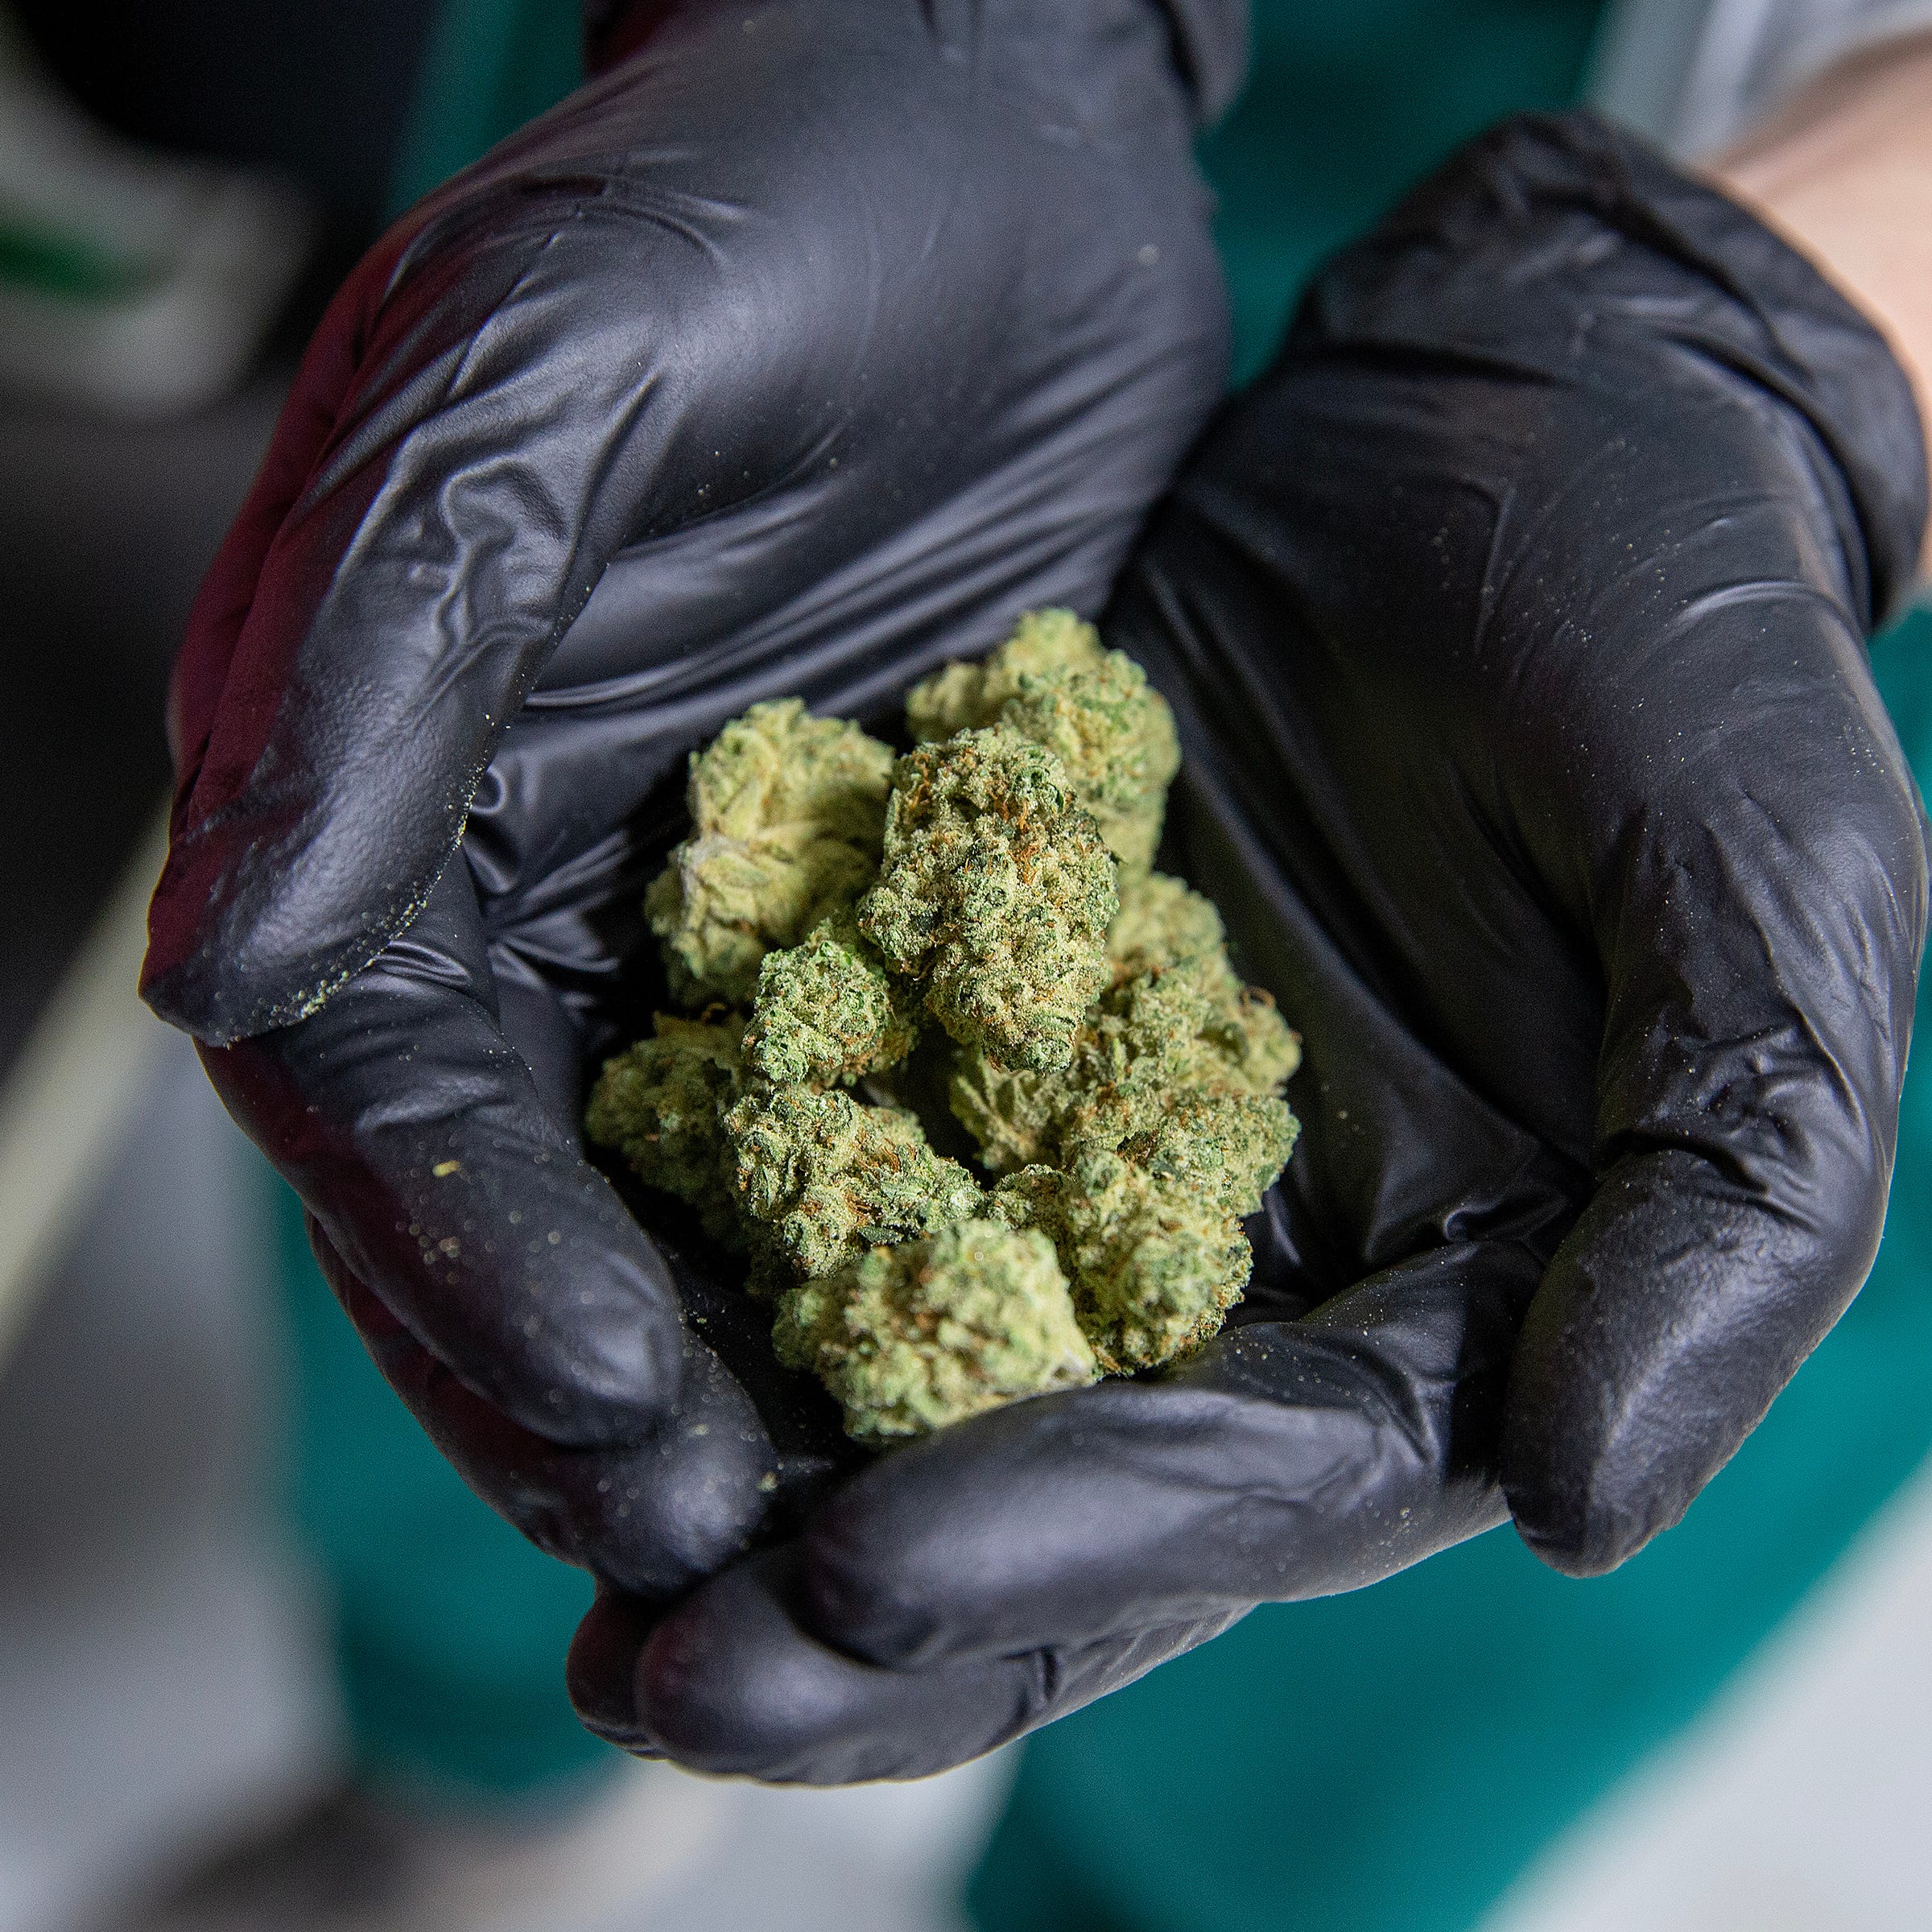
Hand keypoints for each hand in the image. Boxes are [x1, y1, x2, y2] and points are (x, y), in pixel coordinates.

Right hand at [141, 0, 1240, 1598]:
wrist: (979, 129)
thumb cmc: (738, 194)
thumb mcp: (531, 374)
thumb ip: (372, 659)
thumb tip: (225, 970)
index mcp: (407, 796)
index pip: (392, 1095)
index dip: (472, 1265)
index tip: (598, 1398)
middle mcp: (562, 892)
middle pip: (551, 1206)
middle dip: (622, 1388)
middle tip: (737, 1552)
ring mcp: (750, 920)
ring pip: (737, 1208)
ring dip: (795, 1374)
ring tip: (881, 1539)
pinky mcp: (927, 904)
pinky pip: (931, 1116)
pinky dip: (964, 1248)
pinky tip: (1042, 1364)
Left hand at [577, 110, 1929, 1777]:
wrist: (1514, 429)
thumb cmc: (1671, 655)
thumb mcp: (1766, 908)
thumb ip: (1725, 1209)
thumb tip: (1580, 1507)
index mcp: (1441, 1294)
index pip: (1247, 1482)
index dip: (1063, 1543)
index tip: (859, 1578)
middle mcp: (1247, 1264)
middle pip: (1048, 1496)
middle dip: (863, 1611)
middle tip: (663, 1678)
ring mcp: (1092, 1139)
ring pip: (907, 1365)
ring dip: (749, 1469)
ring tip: (584, 1569)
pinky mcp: (978, 1003)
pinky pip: (829, 1140)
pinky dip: (713, 1229)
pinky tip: (566, 1291)